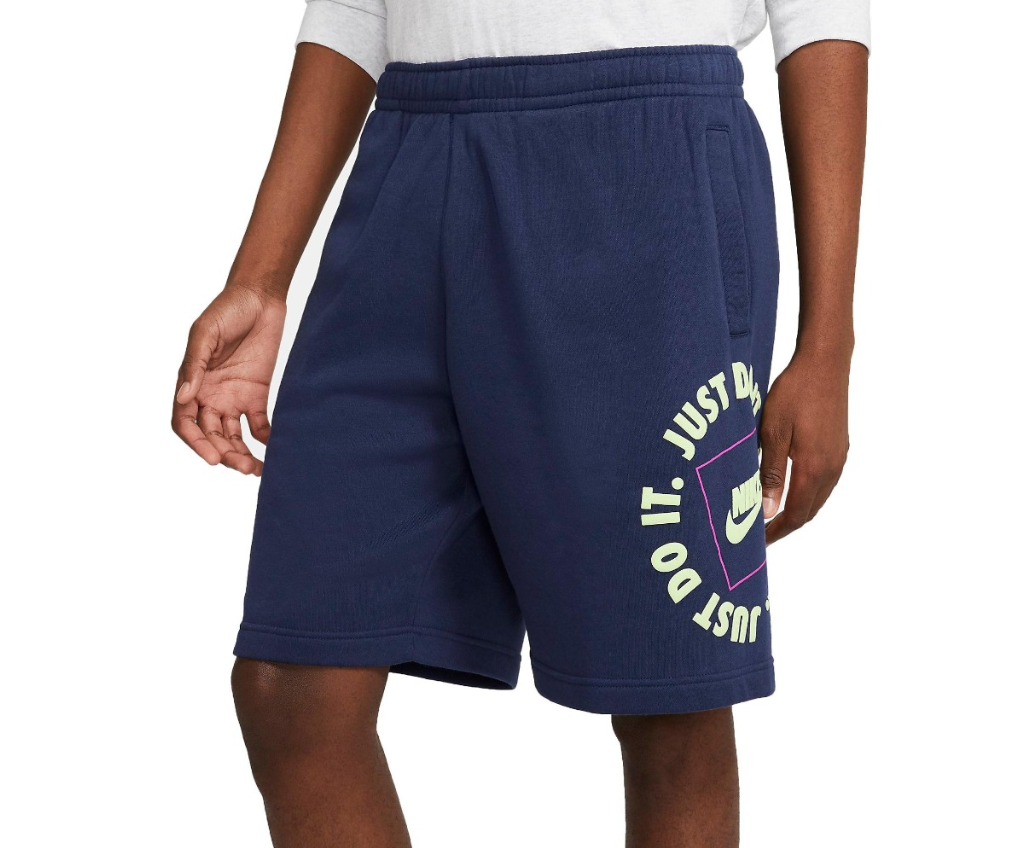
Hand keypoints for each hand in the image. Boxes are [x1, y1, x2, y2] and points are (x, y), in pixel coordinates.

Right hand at [172, 285, 285, 474]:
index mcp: (191, 383)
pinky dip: (264, 439)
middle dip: (224, 455)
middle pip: (211, 436)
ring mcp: (233, 397)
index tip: (213, 458)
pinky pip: (258, 424)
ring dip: (242, 455)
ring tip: (257, 470)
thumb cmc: (226, 310)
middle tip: (244, 468)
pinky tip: (274, 449)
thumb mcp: (205, 333)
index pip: (186, 423)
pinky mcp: (256, 394)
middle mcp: (210, 396)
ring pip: (232, 436)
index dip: (196, 443)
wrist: (260, 297)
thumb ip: (194, 365)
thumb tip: (183, 396)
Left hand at [759, 351, 850, 543]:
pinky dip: (808, 495)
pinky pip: (825, 483)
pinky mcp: (840, 446)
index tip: (757, 542)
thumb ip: (770, 473)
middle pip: (809, 511)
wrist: (825, 363)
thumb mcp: (772, 432)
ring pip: (819, 498)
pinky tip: (792, 491)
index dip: (776, 531)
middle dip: (786, 526)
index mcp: (814, 468)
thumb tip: (768, 511)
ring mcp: (839, 457)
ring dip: (798, 511)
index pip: (796, 514)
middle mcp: (832, 468)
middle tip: (761, 534)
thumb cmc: (793, 393)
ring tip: (772, 516)